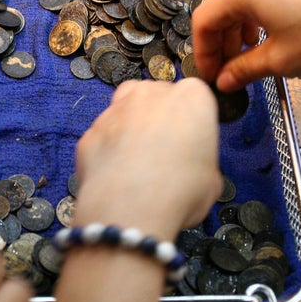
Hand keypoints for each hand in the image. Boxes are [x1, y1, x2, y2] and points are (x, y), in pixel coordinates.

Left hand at [53, 78, 221, 301]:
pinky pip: (101, 138)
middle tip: (163, 154)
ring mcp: (113, 110)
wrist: (129, 208)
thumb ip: (200, 159)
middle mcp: (149, 94)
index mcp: (190, 98)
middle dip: (158, 119)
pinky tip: (113, 178)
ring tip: (135, 169)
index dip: (193, 120)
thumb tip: (187, 165)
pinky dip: (106, 152)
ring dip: (129, 133)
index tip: (191, 141)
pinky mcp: (87, 132)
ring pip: (124, 114)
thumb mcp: (213, 180)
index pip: (196, 93)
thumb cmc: (182, 191)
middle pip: (155, 97)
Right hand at [193, 0, 300, 91]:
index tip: (211, 73)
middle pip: (225, 4)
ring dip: (244, 18)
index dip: (203, 53)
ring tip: (255, 44)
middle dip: (225, 39)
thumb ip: (245, 70)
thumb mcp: (282, 61)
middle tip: (232, 68)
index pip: (204, 22)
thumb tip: (227, 79)